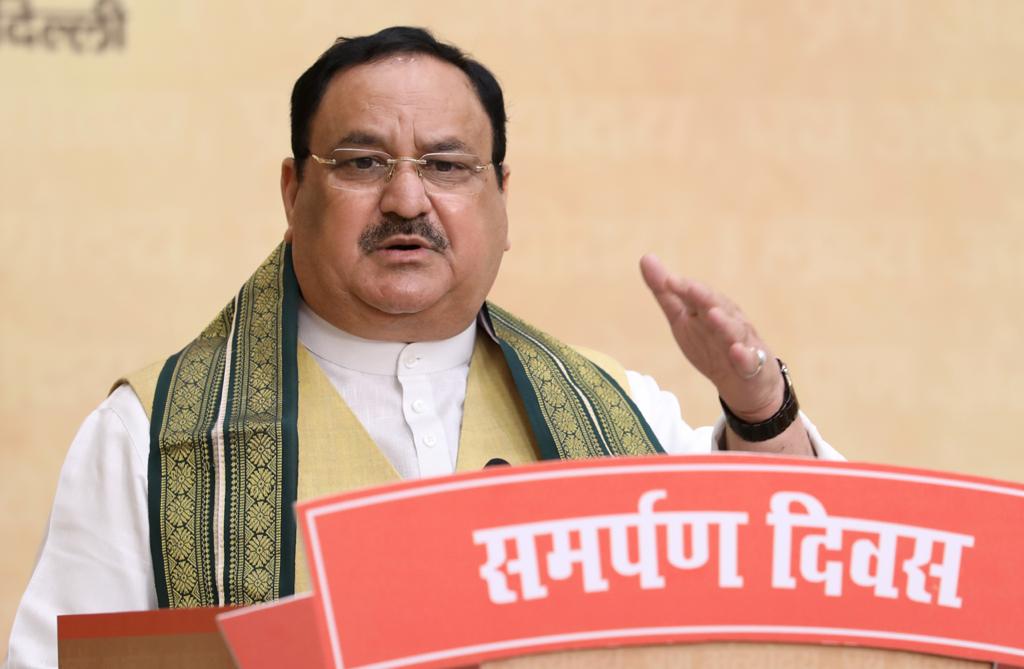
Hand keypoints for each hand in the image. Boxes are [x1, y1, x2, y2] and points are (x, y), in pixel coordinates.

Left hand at [640, 253, 783, 421]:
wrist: (744, 381)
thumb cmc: (710, 343)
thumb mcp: (682, 318)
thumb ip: (665, 292)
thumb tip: (645, 257)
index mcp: (709, 308)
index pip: (695, 295)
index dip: (683, 288)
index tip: (668, 280)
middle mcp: (728, 320)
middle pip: (716, 306)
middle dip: (704, 297)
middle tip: (690, 287)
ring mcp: (742, 341)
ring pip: (733, 331)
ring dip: (724, 323)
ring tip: (713, 314)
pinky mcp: (752, 365)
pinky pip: (749, 360)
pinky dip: (743, 355)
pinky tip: (736, 351)